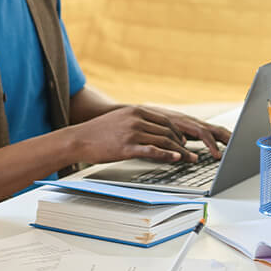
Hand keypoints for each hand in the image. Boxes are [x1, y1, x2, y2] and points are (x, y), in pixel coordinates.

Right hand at [71, 106, 231, 165]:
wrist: (78, 139)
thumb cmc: (98, 132)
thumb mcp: (120, 120)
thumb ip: (137, 121)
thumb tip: (153, 131)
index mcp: (136, 110)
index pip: (165, 120)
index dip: (178, 132)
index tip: (185, 141)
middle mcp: (136, 119)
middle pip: (168, 131)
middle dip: (183, 143)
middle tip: (192, 153)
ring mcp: (132, 132)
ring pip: (164, 141)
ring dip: (180, 151)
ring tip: (189, 159)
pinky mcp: (127, 147)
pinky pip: (152, 151)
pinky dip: (167, 155)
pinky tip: (175, 159)